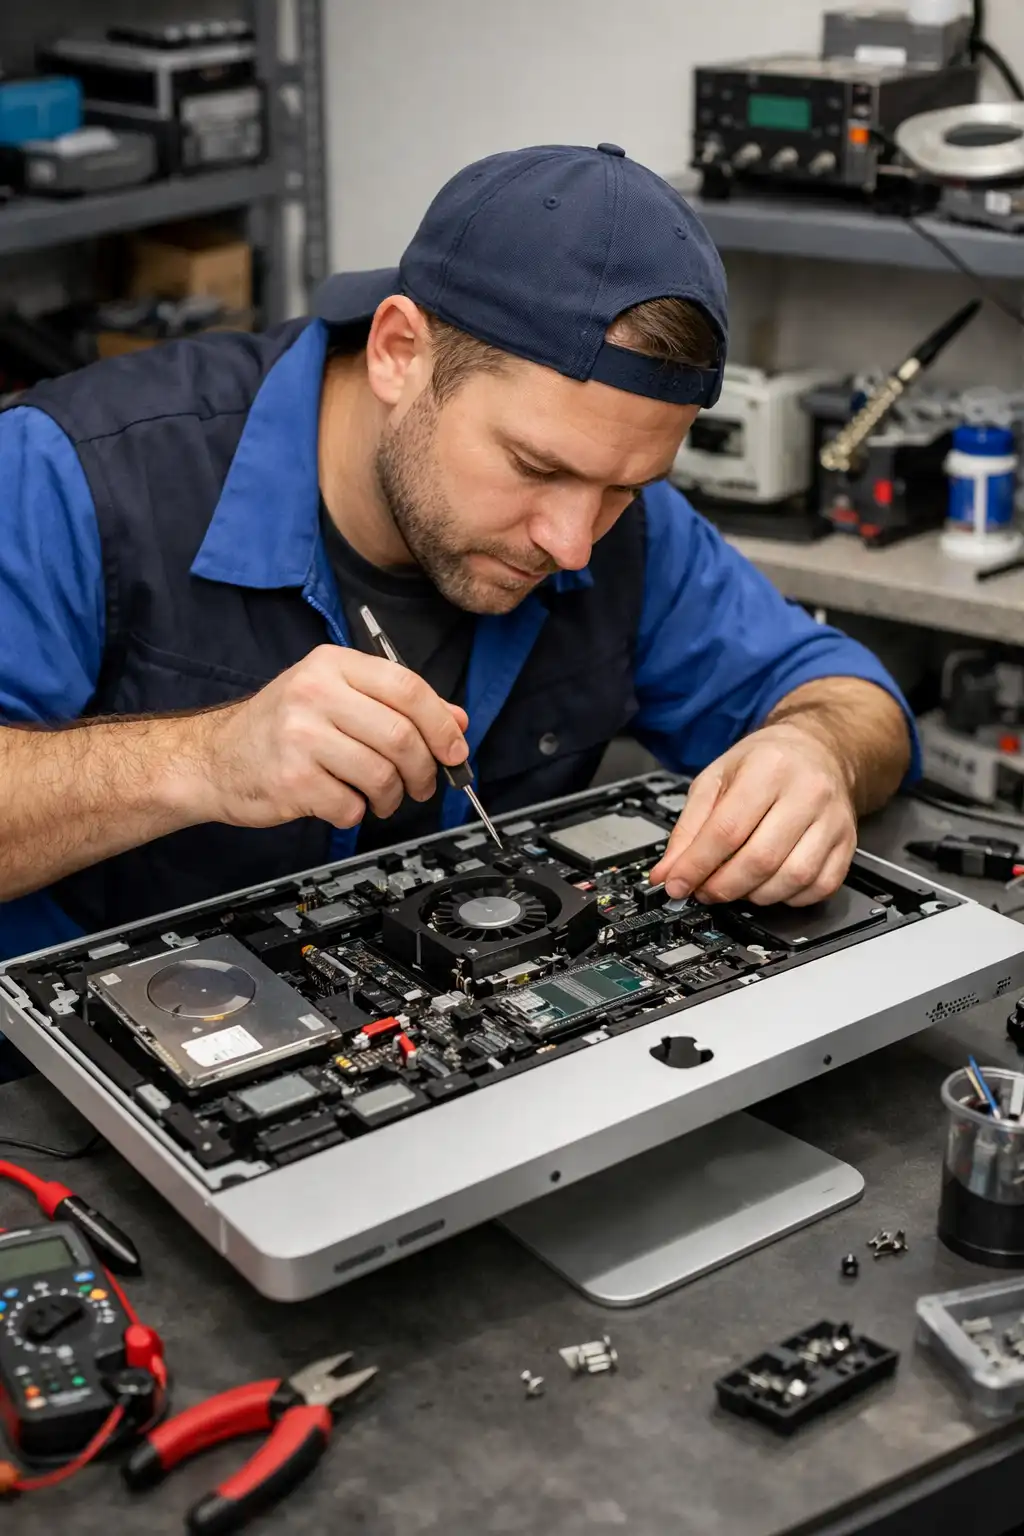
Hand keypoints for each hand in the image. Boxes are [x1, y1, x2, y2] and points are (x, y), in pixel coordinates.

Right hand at [186, 645, 469, 829]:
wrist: (213, 758)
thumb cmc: (280, 728)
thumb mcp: (336, 698)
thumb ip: (396, 705)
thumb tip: (456, 722)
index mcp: (332, 664)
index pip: (408, 687)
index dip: (441, 724)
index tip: (455, 751)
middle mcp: (314, 692)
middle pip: (401, 735)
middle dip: (424, 770)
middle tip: (422, 785)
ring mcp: (300, 736)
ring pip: (381, 775)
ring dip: (392, 797)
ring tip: (382, 798)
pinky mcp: (291, 779)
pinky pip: (350, 805)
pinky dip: (356, 812)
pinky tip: (342, 803)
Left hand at [649, 721, 857, 907]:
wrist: (817, 749)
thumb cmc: (765, 762)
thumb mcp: (715, 779)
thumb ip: (688, 827)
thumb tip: (668, 873)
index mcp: (769, 768)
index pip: (727, 830)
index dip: (697, 865)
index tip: (677, 885)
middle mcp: (808, 792)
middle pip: (760, 859)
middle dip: (723, 886)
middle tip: (705, 890)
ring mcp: (833, 820)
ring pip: (792, 878)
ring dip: (754, 895)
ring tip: (736, 886)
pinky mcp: (848, 843)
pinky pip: (819, 886)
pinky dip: (789, 897)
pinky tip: (770, 885)